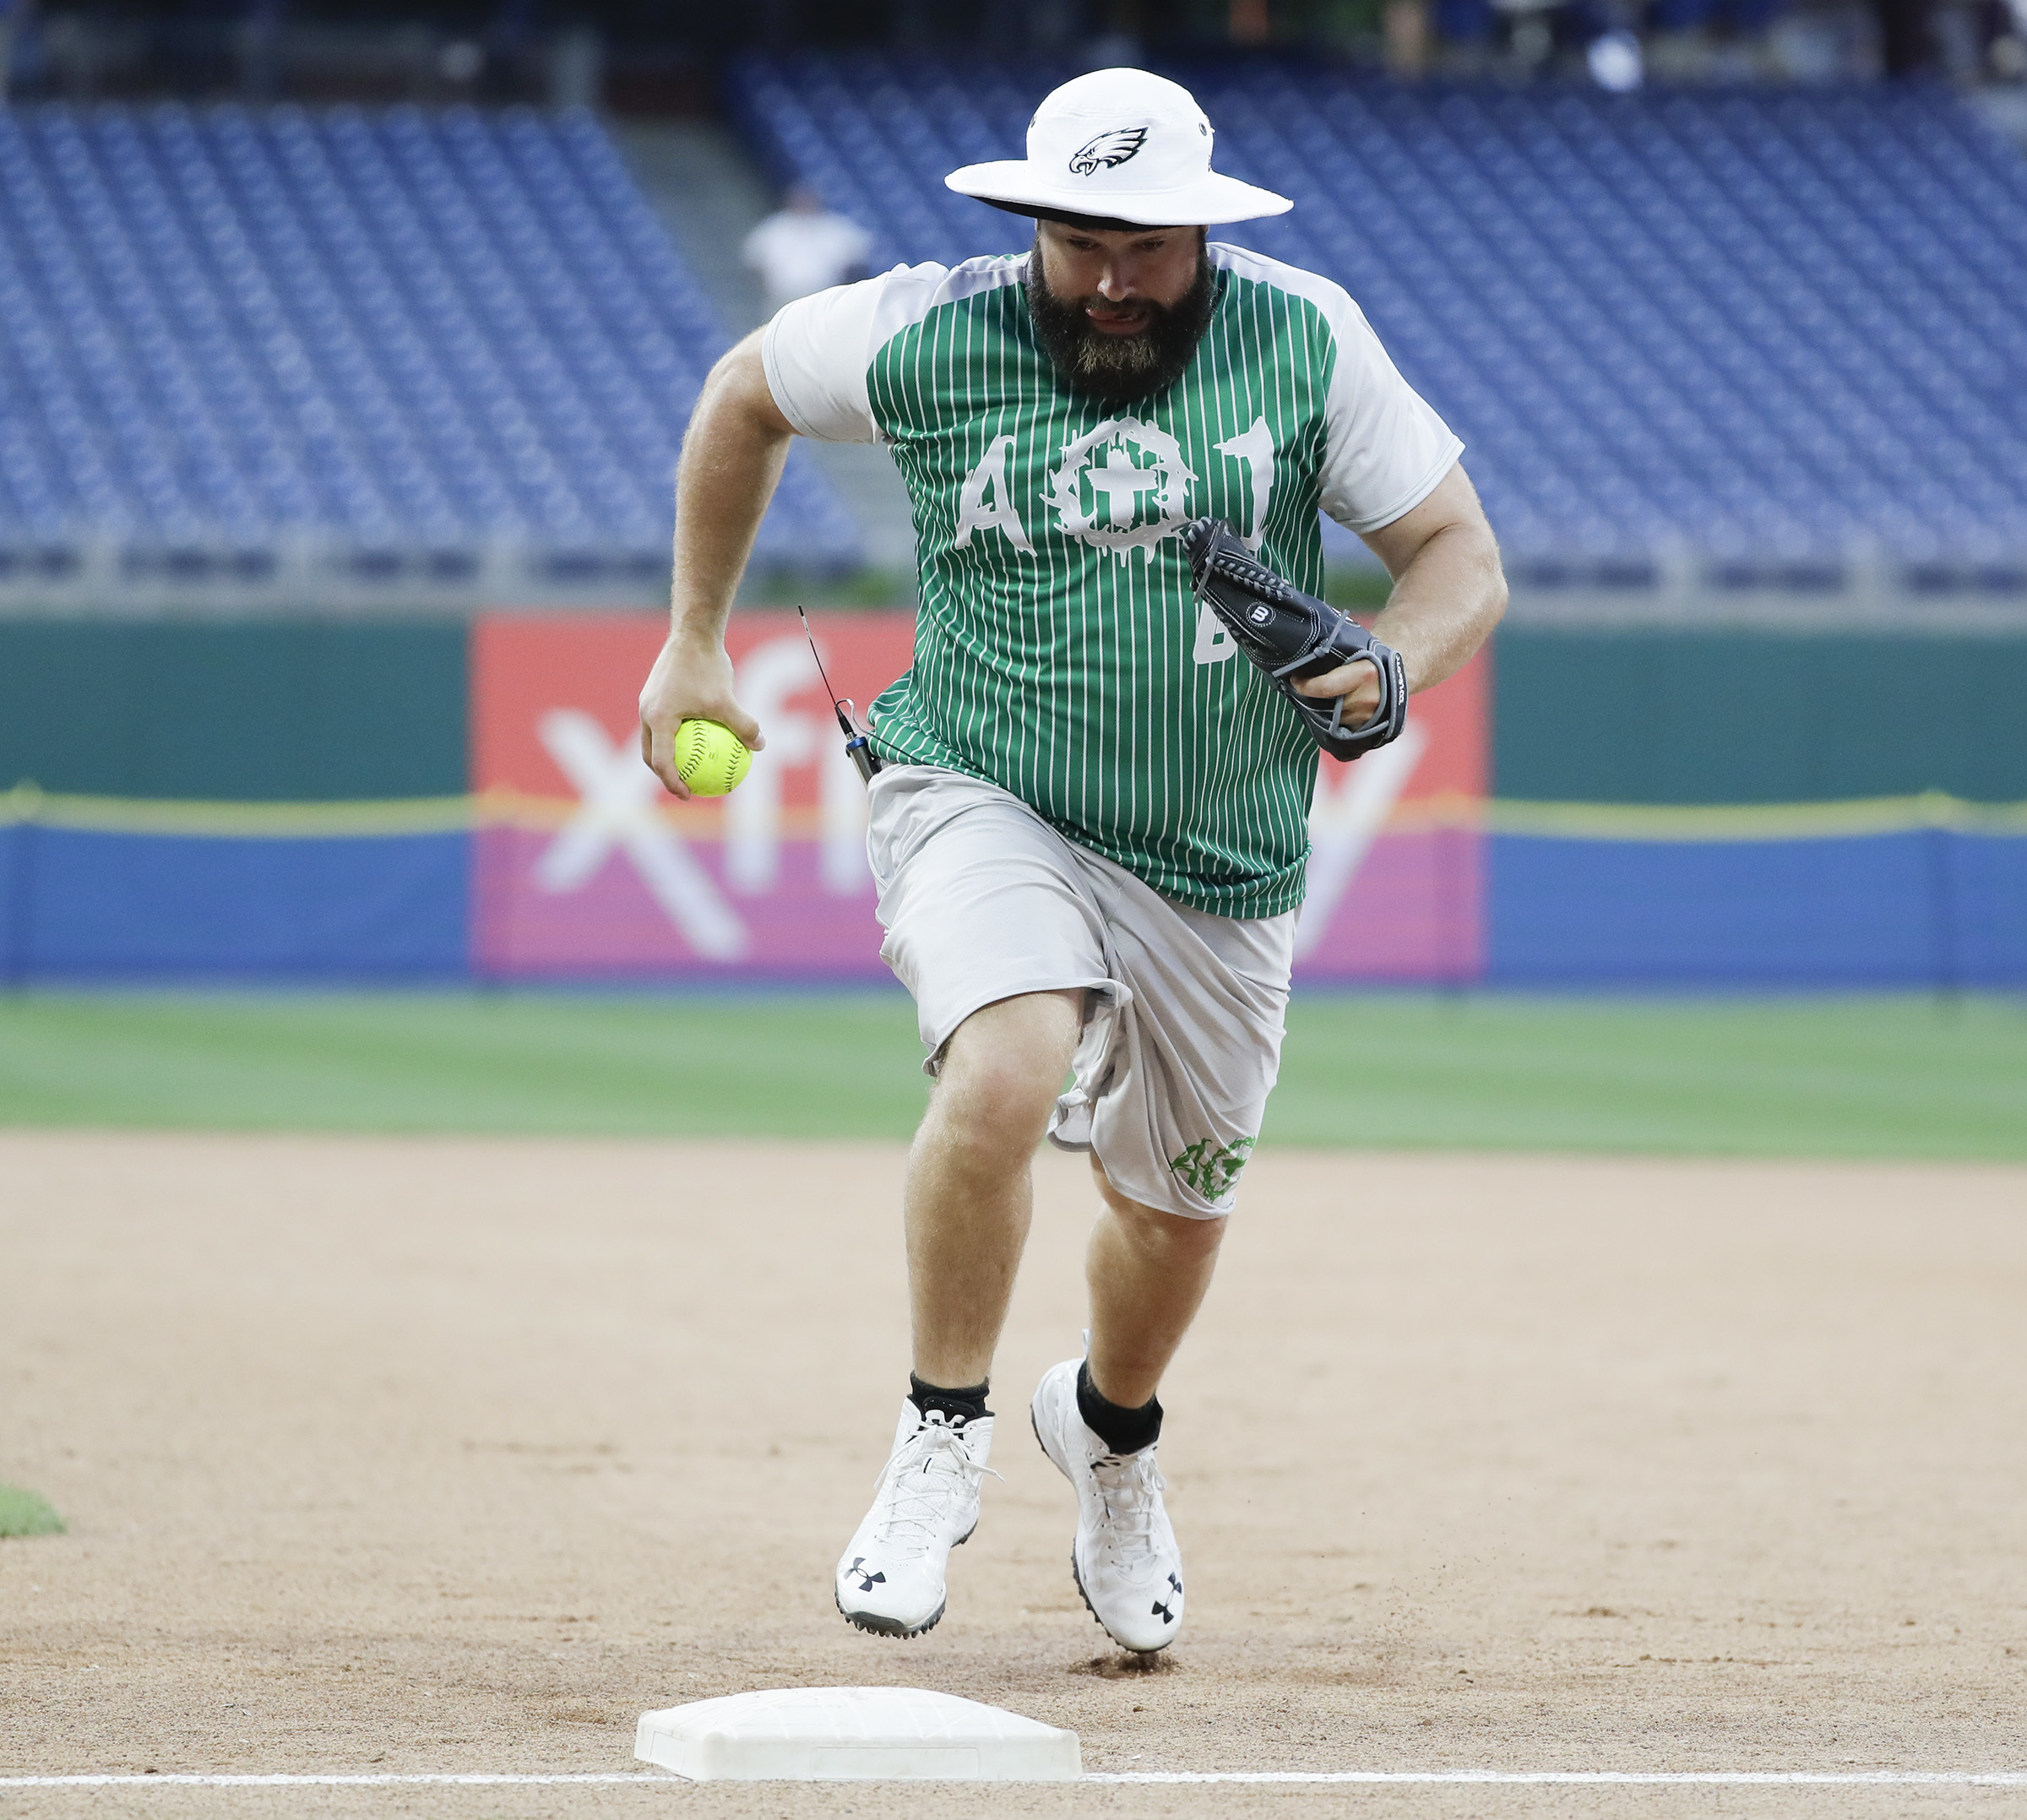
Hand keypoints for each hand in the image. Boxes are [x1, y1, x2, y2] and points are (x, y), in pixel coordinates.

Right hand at [637, 630, 764, 799]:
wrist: (692, 632)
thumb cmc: (707, 667)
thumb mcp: (727, 700)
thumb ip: (743, 725)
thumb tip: (760, 746)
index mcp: (658, 718)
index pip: (661, 762)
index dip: (673, 783)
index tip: (688, 795)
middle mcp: (647, 712)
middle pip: (651, 754)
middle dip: (665, 774)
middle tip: (686, 786)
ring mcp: (649, 702)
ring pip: (655, 738)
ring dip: (669, 755)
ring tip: (692, 766)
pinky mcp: (656, 693)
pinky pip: (665, 722)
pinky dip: (677, 735)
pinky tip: (701, 736)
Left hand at [1292, 656, 1382, 729]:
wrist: (1401, 672)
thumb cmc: (1373, 658)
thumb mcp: (1358, 651)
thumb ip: (1335, 662)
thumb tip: (1302, 665)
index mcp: (1365, 674)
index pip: (1325, 686)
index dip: (1306, 685)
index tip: (1294, 680)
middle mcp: (1368, 699)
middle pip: (1327, 705)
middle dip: (1315, 699)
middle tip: (1306, 689)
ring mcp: (1370, 718)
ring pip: (1334, 720)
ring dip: (1325, 712)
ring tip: (1326, 700)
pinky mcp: (1371, 730)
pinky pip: (1344, 730)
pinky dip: (1336, 723)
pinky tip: (1336, 713)